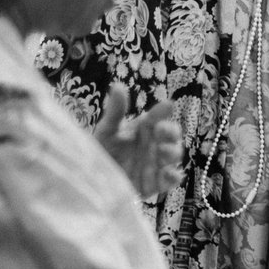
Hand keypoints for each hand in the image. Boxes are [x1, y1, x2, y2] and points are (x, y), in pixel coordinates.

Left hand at [95, 82, 185, 202]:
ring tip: (163, 151)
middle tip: (160, 130)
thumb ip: (115, 111)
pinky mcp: (156, 183)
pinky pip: (171, 180)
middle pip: (172, 135)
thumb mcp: (106, 130)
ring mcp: (158, 163)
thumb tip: (118, 85)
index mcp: (145, 127)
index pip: (158, 116)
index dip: (164, 111)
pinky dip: (174, 176)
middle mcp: (155, 143)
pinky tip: (169, 173)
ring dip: (172, 152)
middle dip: (170, 132)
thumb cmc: (103, 151)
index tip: (167, 105)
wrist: (94, 182)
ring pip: (175, 155)